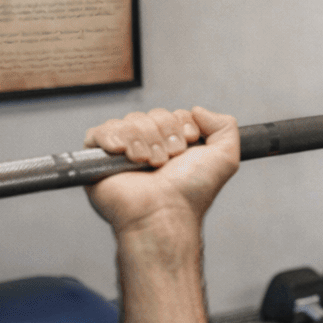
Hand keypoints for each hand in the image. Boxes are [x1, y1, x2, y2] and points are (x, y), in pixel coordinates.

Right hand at [84, 106, 239, 237]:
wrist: (164, 213)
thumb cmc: (189, 193)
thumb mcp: (224, 157)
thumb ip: (225, 126)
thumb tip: (198, 110)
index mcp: (172, 146)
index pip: (172, 114)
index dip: (180, 125)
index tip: (186, 146)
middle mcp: (148, 148)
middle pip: (151, 115)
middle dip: (163, 135)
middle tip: (166, 160)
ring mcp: (122, 154)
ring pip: (129, 122)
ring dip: (143, 141)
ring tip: (148, 164)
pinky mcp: (97, 160)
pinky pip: (98, 132)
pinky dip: (113, 137)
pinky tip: (124, 154)